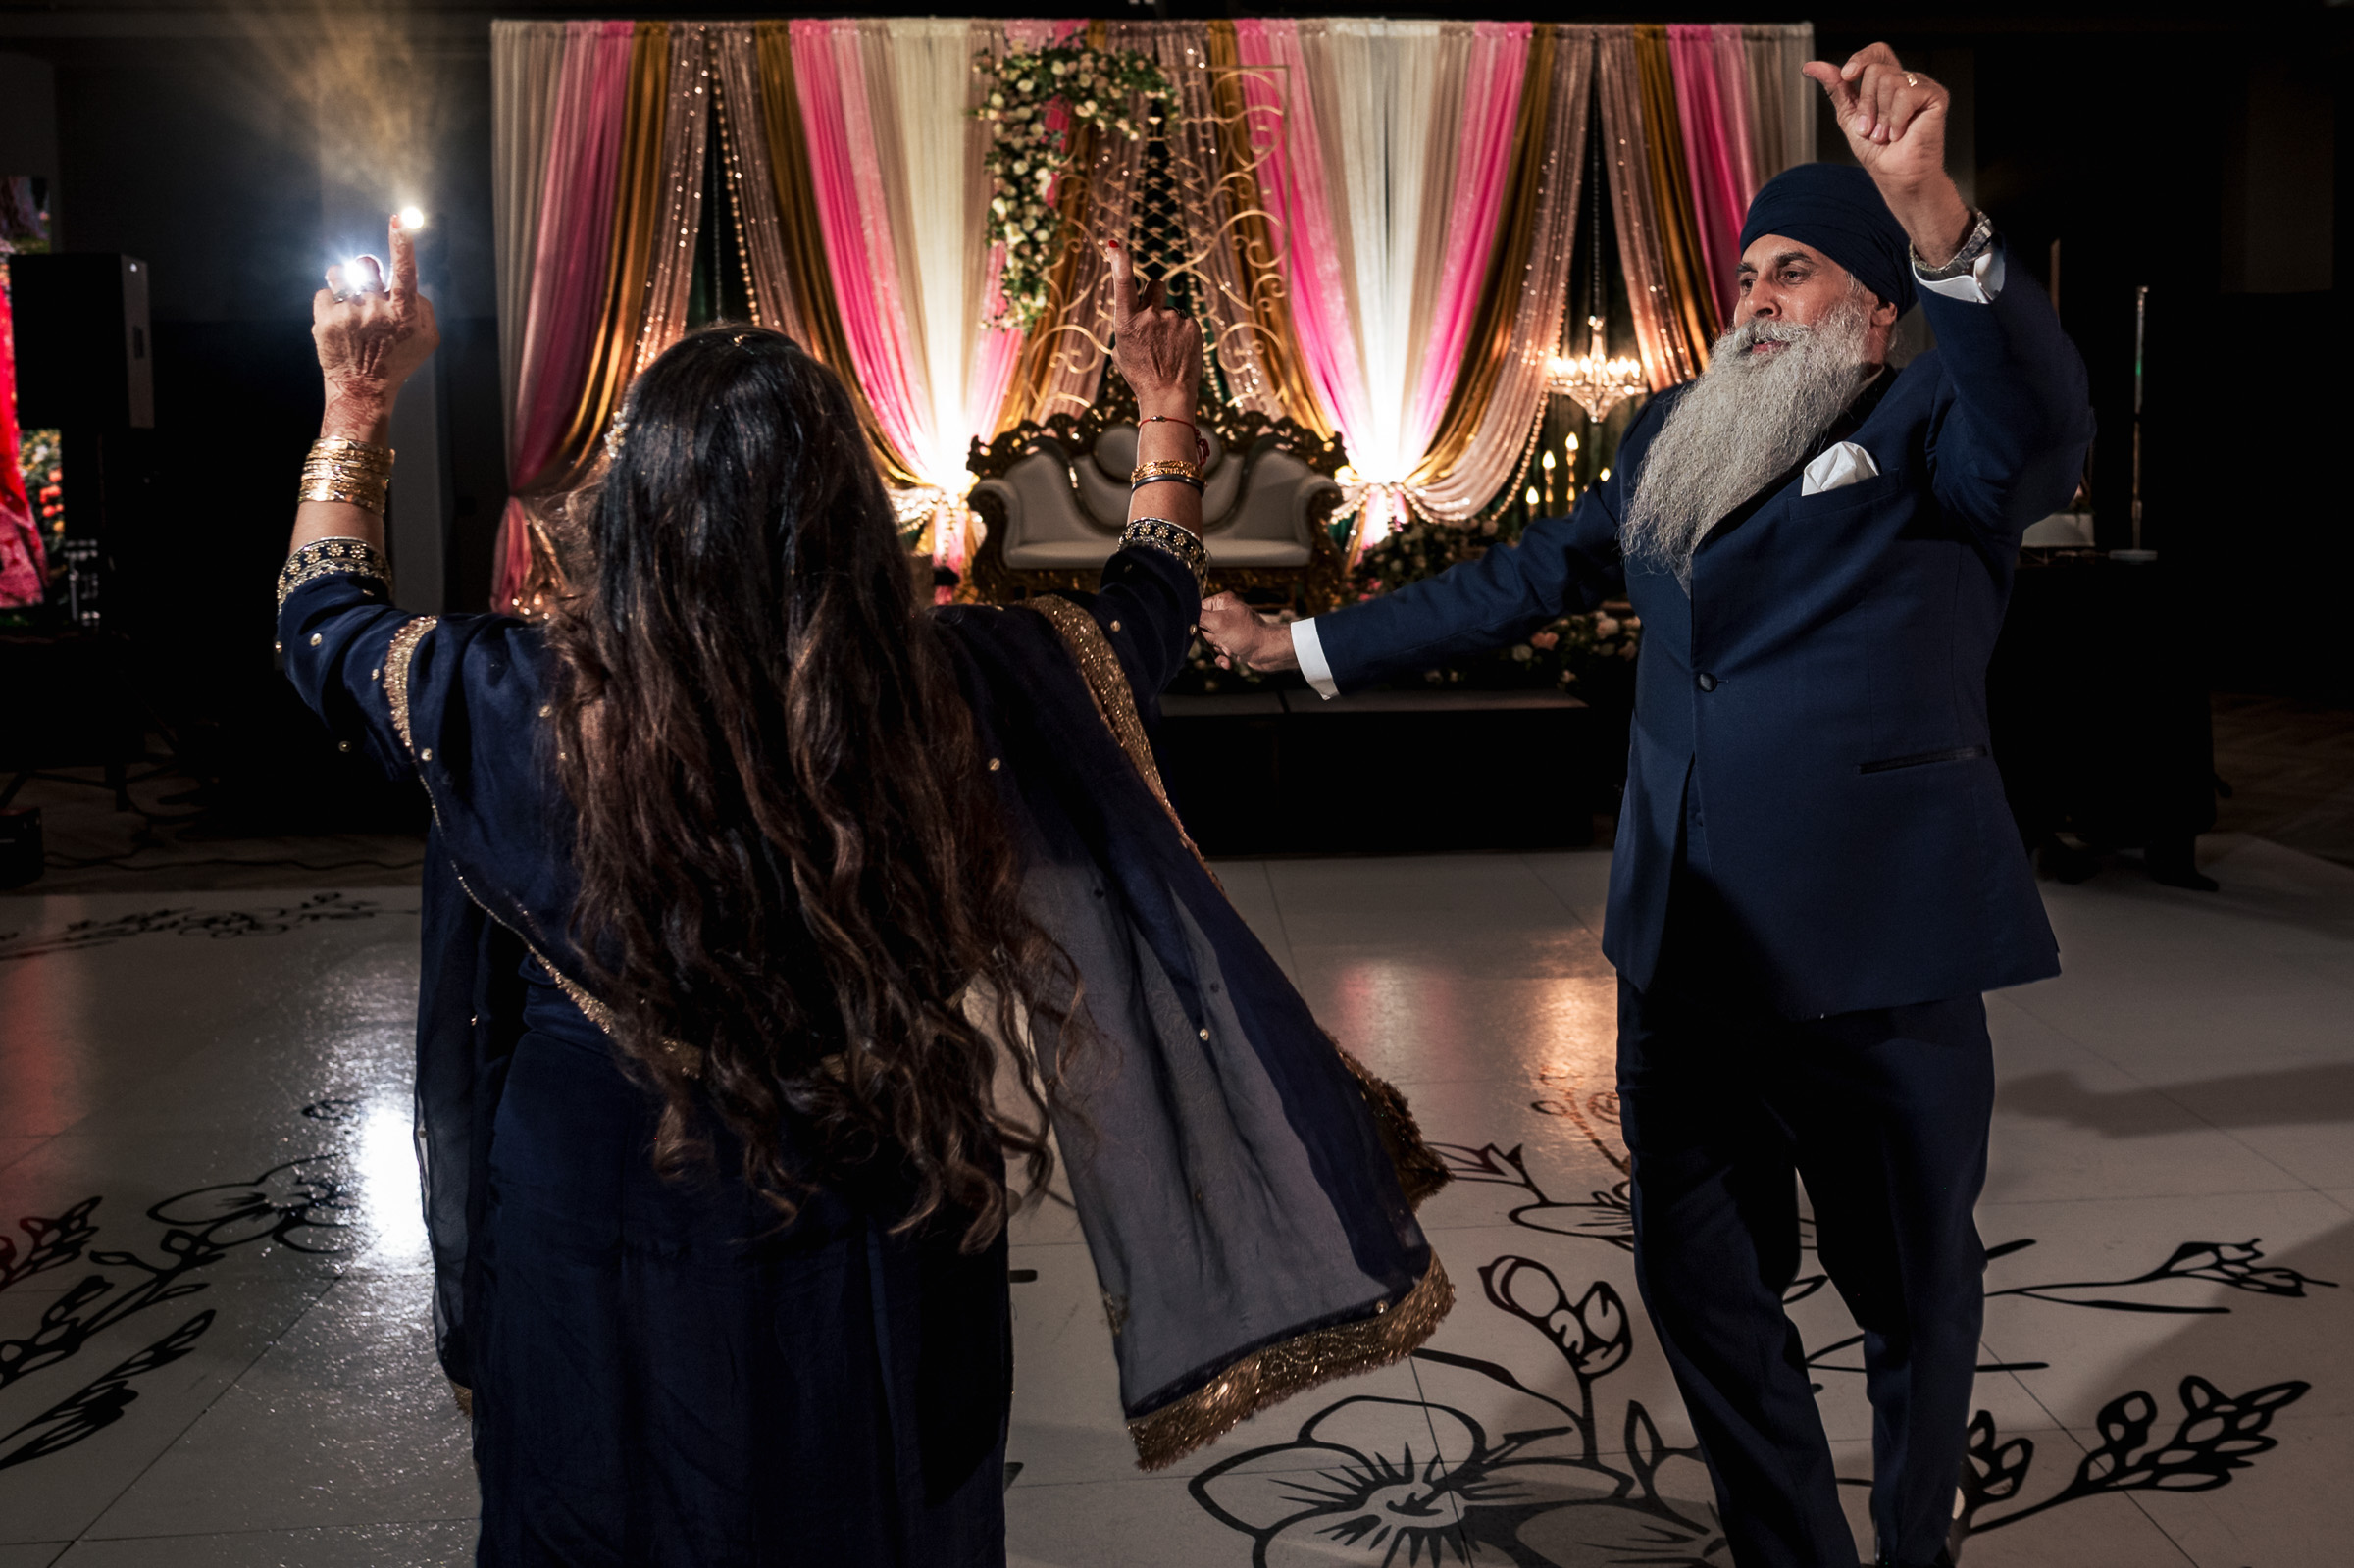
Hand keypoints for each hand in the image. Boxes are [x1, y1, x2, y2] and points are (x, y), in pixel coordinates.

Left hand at [312, 213, 438, 439]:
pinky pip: (325, 293)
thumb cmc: (397, 361)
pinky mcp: (325, 319)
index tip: (400, 220)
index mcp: (404, 313)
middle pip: (366, 265)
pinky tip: (339, 325)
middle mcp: (376, 310)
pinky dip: (330, 304)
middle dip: (365, 270)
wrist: (363, 390)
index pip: (405, 272)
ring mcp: (349, 314)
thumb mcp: (427, 339)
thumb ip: (423, 306)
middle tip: (365, 288)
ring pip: (340, 273)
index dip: (403, 244)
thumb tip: (410, 283)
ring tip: (349, 305)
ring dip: (344, 283)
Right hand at [1105, 237, 1200, 415]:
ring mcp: (1173, 320)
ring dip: (1169, 321)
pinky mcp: (1192, 326)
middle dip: (1154, 295)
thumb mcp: (1122, 349)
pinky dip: (1183, 332)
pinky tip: (1179, 350)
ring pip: (1171, 308)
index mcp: (1127, 322)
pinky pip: (1185, 320)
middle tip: (1154, 319)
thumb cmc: (1140, 375)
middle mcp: (1150, 316)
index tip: (1114, 246)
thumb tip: (1137, 310)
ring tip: (1168, 347)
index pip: (1123, 284)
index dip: (1119, 261)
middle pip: (1155, 285)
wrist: (1167, 397)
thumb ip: (1128, 324)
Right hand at [1197, 592, 1296, 672]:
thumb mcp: (1218, 623)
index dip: (1197, 624)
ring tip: (1231, 650)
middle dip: (1211, 640)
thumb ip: (1198, 617)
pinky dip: (1223, 658)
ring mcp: (1229, 629)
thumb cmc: (1247, 635)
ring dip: (1218, 650)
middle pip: (1202, 629)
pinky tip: (1230, 661)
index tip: (1204, 632)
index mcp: (1222, 602)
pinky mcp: (1233, 642)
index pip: (1197, 610)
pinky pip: (1218, 651)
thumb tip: (1183, 611)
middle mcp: (1225, 613)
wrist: (1269, 652)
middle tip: (1224, 641)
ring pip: (1209, 642)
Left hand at [1802, 45, 1971, 264]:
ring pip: (1889, 81)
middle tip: (1871, 129)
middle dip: (1866, 105)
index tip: (1846, 76)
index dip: (1860, 59)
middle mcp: (1906, 81)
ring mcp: (1922, 87)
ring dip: (1881, 117)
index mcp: (1888, 83)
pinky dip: (1897, 119)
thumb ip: (1836, 89)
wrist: (1896, 177)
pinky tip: (1901, 133)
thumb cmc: (1878, 153)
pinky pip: (1906, 94)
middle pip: (1876, 70)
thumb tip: (1811, 66)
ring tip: (1886, 135)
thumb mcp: (1849, 117)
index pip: (1877, 53)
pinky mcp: (1936, 96)